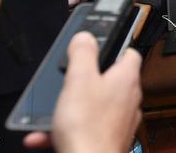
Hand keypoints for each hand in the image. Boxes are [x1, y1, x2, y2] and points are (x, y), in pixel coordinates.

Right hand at [23, 32, 141, 150]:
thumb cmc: (88, 128)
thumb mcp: (78, 79)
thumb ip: (83, 53)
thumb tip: (86, 36)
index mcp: (126, 79)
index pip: (130, 53)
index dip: (116, 46)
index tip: (100, 46)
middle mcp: (128, 99)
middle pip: (109, 80)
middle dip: (85, 80)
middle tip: (68, 80)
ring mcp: (120, 121)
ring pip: (93, 106)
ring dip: (70, 107)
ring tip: (52, 111)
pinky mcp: (108, 139)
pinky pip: (85, 127)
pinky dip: (65, 128)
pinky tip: (44, 133)